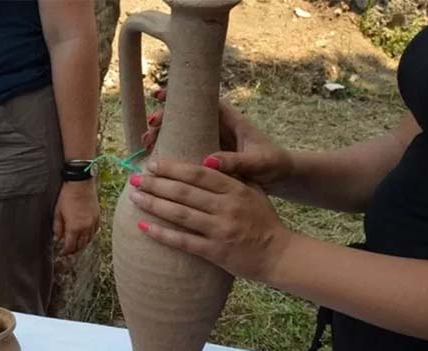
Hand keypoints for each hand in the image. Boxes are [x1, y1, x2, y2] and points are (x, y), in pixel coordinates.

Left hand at [53, 180, 98, 254]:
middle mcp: (85, 228)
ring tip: (76, 245)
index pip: (70, 246)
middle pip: (80, 245)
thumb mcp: (57, 212)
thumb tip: (57, 238)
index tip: (62, 253)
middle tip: (68, 251)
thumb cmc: (67, 195)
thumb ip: (57, 227)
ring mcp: (93, 222)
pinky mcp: (97, 217)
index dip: (65, 252)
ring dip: (82, 244)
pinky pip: (95, 231)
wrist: (81, 183)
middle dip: (74, 250)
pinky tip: (85, 236)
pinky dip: (90, 236)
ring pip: (89, 240)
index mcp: (74, 227)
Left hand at [127, 157, 294, 281]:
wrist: (278, 254)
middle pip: (184, 192)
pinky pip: (183, 241)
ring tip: (134, 197)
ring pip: (180, 214)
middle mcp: (227, 207)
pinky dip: (161, 233)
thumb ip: (232, 176)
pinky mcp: (215, 251)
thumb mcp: (253, 192)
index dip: (173, 167)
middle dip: (156, 183)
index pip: (199, 173)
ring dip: (153, 204)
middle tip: (135, 178)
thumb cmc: (263, 221)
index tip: (153, 164)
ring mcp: (220, 230)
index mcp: (236, 189)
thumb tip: (204, 161)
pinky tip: (143, 226)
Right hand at [141, 89, 293, 193]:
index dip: (183, 95)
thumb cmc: (273, 165)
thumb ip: (236, 161)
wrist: (281, 178)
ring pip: (182, 132)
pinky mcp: (208, 157)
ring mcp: (212, 142)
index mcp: (232, 121)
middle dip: (166, 117)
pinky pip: (185, 149)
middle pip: (187, 116)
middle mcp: (219, 128)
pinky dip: (169, 152)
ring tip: (146, 142)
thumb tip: (208, 161)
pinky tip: (155, 158)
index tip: (161, 95)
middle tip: (150, 126)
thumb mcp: (258, 163)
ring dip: (162, 135)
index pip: (205, 100)